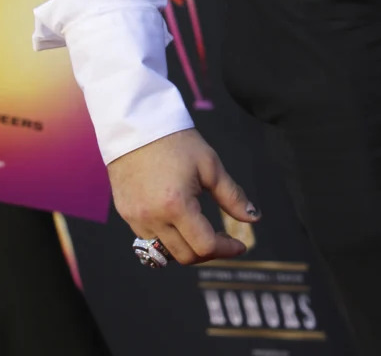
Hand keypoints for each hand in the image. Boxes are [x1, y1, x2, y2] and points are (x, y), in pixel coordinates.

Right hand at [109, 128, 260, 265]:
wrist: (136, 124)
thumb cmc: (176, 141)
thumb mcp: (209, 165)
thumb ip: (232, 196)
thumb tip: (254, 218)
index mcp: (177, 205)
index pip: (205, 246)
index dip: (227, 249)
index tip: (240, 245)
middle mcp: (153, 218)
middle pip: (186, 256)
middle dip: (209, 251)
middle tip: (223, 237)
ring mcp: (136, 219)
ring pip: (166, 253)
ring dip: (187, 247)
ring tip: (200, 229)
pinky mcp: (126, 215)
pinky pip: (149, 240)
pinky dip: (167, 239)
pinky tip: (178, 222)